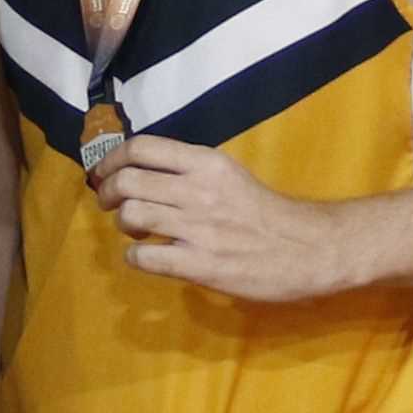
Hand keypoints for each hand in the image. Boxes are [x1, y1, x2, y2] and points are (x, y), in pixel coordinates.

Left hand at [88, 133, 364, 304]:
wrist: (310, 249)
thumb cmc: (266, 213)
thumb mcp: (229, 175)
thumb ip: (190, 172)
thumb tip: (142, 173)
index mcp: (206, 163)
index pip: (140, 148)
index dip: (110, 160)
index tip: (102, 174)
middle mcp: (198, 190)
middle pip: (126, 181)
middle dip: (106, 194)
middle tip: (109, 205)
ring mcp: (198, 228)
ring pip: (130, 216)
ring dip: (123, 225)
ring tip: (137, 232)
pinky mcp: (200, 264)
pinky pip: (144, 257)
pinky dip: (135, 257)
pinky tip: (148, 257)